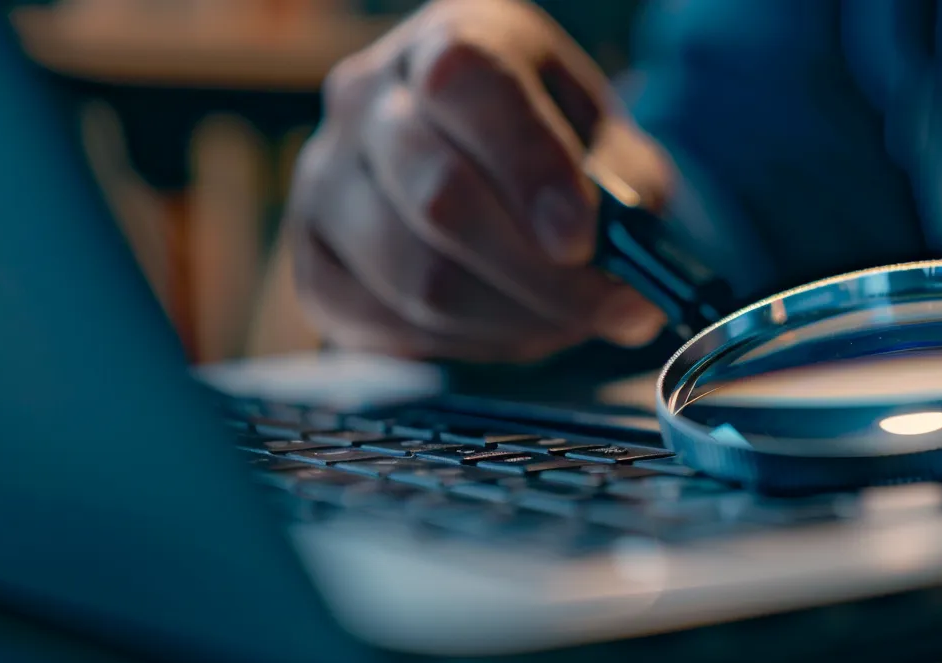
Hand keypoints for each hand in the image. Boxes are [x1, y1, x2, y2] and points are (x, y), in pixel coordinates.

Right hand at [286, 0, 671, 361]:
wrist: (495, 179)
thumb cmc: (564, 155)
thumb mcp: (612, 149)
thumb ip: (625, 198)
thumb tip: (627, 284)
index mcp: (452, 39)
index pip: (466, 83)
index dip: (528, 167)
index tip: (581, 239)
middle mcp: (368, 95)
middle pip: (440, 196)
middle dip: (542, 275)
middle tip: (614, 310)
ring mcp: (327, 177)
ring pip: (417, 276)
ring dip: (514, 319)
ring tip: (571, 320)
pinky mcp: (314, 259)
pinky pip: (389, 324)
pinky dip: (468, 344)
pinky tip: (512, 325)